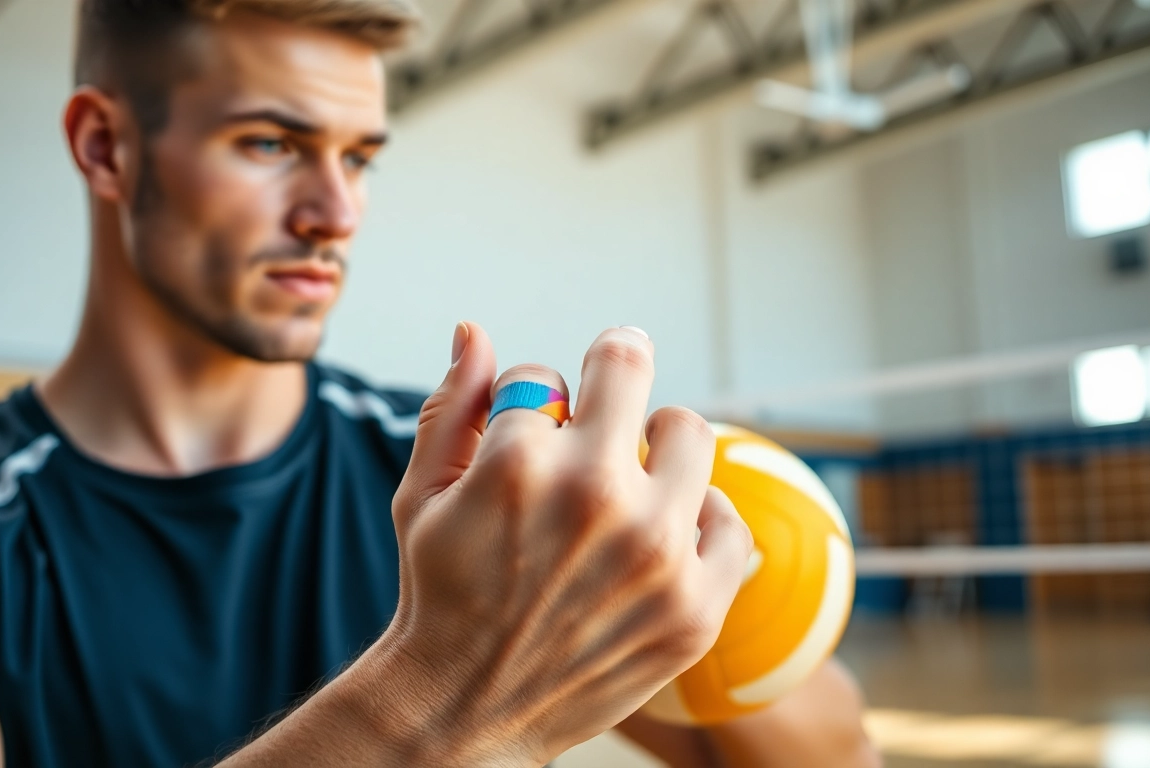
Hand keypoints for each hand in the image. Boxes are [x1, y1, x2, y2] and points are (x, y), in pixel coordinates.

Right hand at [378, 323, 753, 766]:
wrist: (463, 709)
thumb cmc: (439, 594)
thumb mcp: (421, 495)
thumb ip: (453, 406)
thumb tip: (475, 330)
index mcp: (520, 461)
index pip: (543, 376)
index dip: (530, 401)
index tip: (528, 431)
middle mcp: (595, 496)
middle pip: (630, 370)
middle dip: (609, 377)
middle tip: (604, 402)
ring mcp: (655, 554)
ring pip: (688, 433)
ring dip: (656, 443)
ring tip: (630, 477)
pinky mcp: (695, 608)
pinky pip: (728, 521)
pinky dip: (698, 518)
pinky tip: (664, 533)